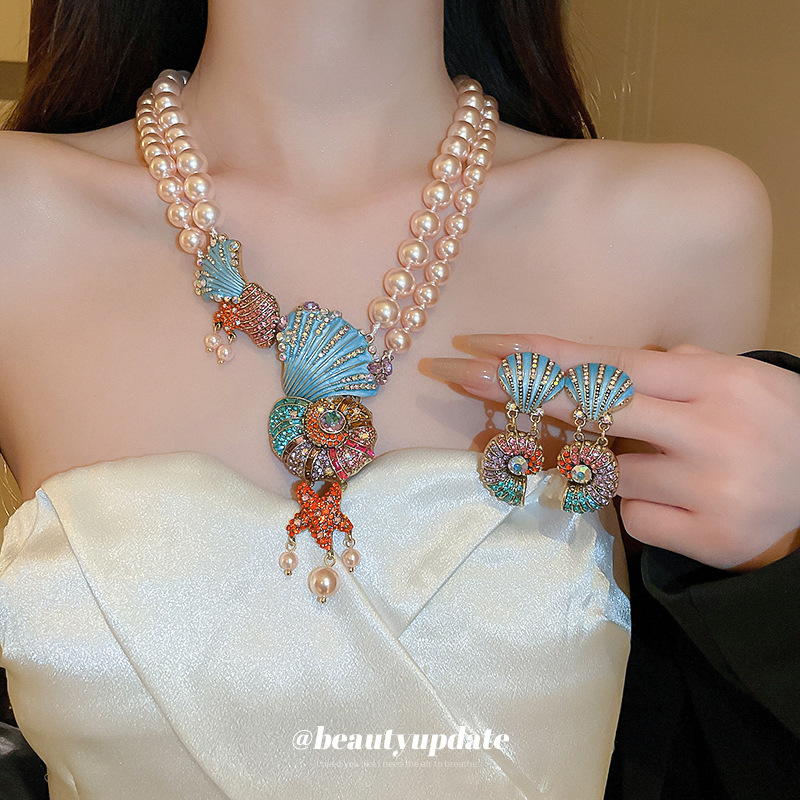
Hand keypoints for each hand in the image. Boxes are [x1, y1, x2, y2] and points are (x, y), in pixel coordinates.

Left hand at [427, 335, 799, 570]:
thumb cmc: (776, 427)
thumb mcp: (737, 379)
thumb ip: (668, 370)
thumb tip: (592, 370)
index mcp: (717, 381)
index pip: (606, 364)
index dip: (540, 354)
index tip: (481, 344)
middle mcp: (709, 431)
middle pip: (587, 408)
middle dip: (512, 389)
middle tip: (451, 371)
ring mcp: (708, 490)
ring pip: (605, 472)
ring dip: (607, 462)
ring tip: (665, 458)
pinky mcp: (707, 540)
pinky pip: (632, 518)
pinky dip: (639, 505)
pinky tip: (680, 500)